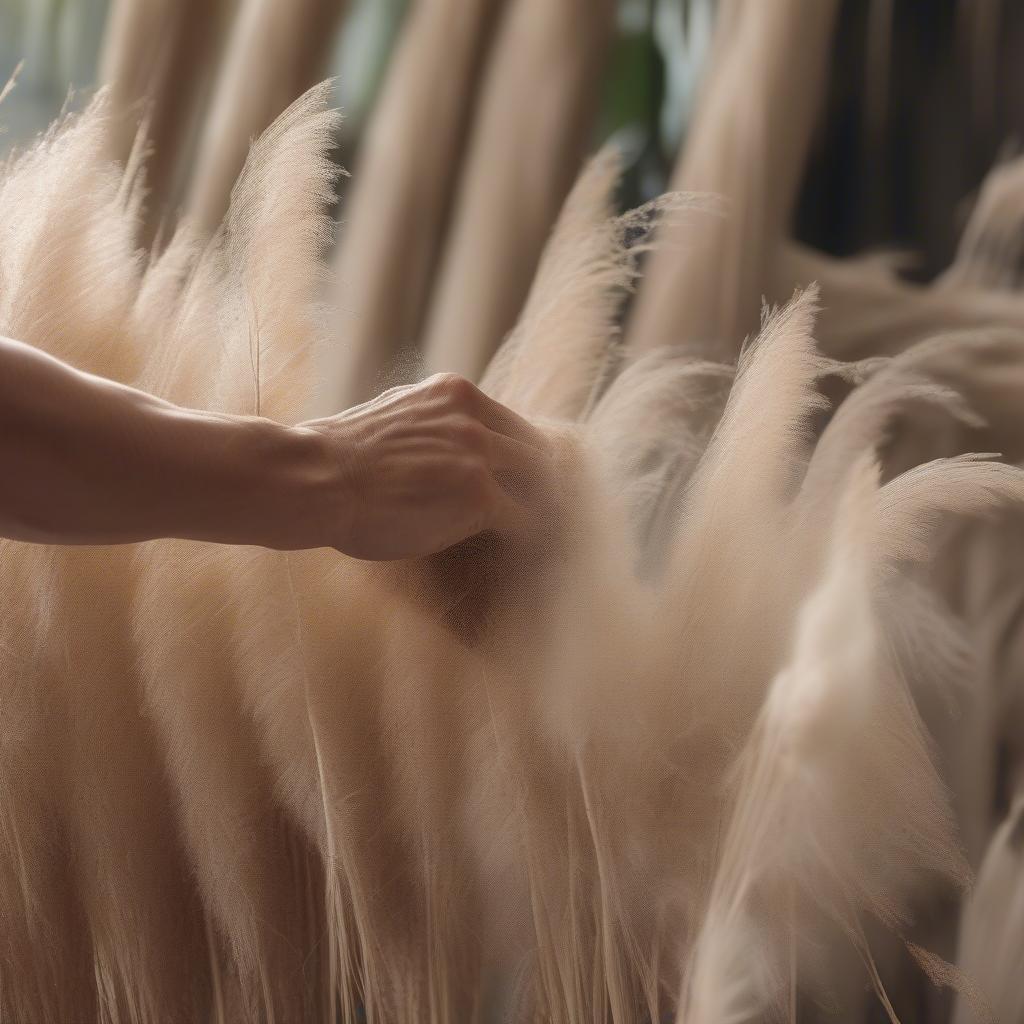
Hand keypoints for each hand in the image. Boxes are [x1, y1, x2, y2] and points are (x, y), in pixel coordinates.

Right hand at [299, 373, 553, 558]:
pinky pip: (526, 519)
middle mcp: (473, 415)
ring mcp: (479, 453)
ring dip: (543, 512)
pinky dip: (528, 537)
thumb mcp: (392, 418)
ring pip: (541, 484)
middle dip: (543, 485)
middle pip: (537, 451)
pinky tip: (520, 553)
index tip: (523, 484)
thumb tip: (442, 449)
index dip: (521, 459)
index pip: (512, 426)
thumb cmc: (335, 460)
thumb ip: (429, 424)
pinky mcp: (480, 494)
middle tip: (542, 516)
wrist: (313, 479)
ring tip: (540, 538)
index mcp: (453, 393)